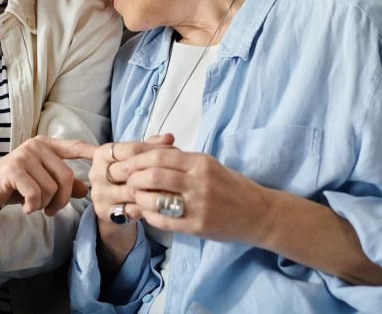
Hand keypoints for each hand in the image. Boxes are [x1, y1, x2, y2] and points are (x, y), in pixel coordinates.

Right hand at [0, 136, 96, 216]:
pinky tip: (24, 207)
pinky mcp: (14, 169)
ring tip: (33, 206)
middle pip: (68, 176)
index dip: (92, 152)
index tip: (106, 157)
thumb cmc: (12, 186)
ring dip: (45, 205)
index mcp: (46, 146)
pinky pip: (36, 194)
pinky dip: (32, 206)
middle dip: (63, 199)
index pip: (75, 147)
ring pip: (52, 188)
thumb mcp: (40, 183)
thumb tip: (86, 189)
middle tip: (50, 210)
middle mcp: (37, 146)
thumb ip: (62, 184)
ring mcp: (25, 155)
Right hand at [84, 135, 175, 275]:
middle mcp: (96, 173)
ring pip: (132, 190)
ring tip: (172, 189)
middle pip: (130, 170)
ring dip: (153, 191)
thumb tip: (169, 137)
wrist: (113, 206)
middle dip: (155, 171)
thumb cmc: (127, 176)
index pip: (130, 149)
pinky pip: (131, 209)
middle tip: (176, 173)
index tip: (174, 154)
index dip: (154, 151)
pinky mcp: (105, 212)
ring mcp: (99, 193)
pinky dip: (148, 207)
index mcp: (101, 154)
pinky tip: (161, 204)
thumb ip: (151, 146)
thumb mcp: (137, 158)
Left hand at [109, 147, 271, 243]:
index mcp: (200, 162)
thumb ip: (180, 160)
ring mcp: (199, 205)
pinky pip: (164, 220)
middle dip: (131, 176)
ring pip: (156, 198)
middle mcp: (199, 181)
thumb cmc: (230, 186)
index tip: (123, 162)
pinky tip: (145, 211)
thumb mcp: (208, 165)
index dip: (136, 158)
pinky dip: (149, 215)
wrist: (259, 213)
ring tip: (132, 195)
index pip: (159, 155)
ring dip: (138, 196)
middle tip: (122, 179)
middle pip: (153, 175)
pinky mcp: (198, 226)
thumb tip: (146, 153)